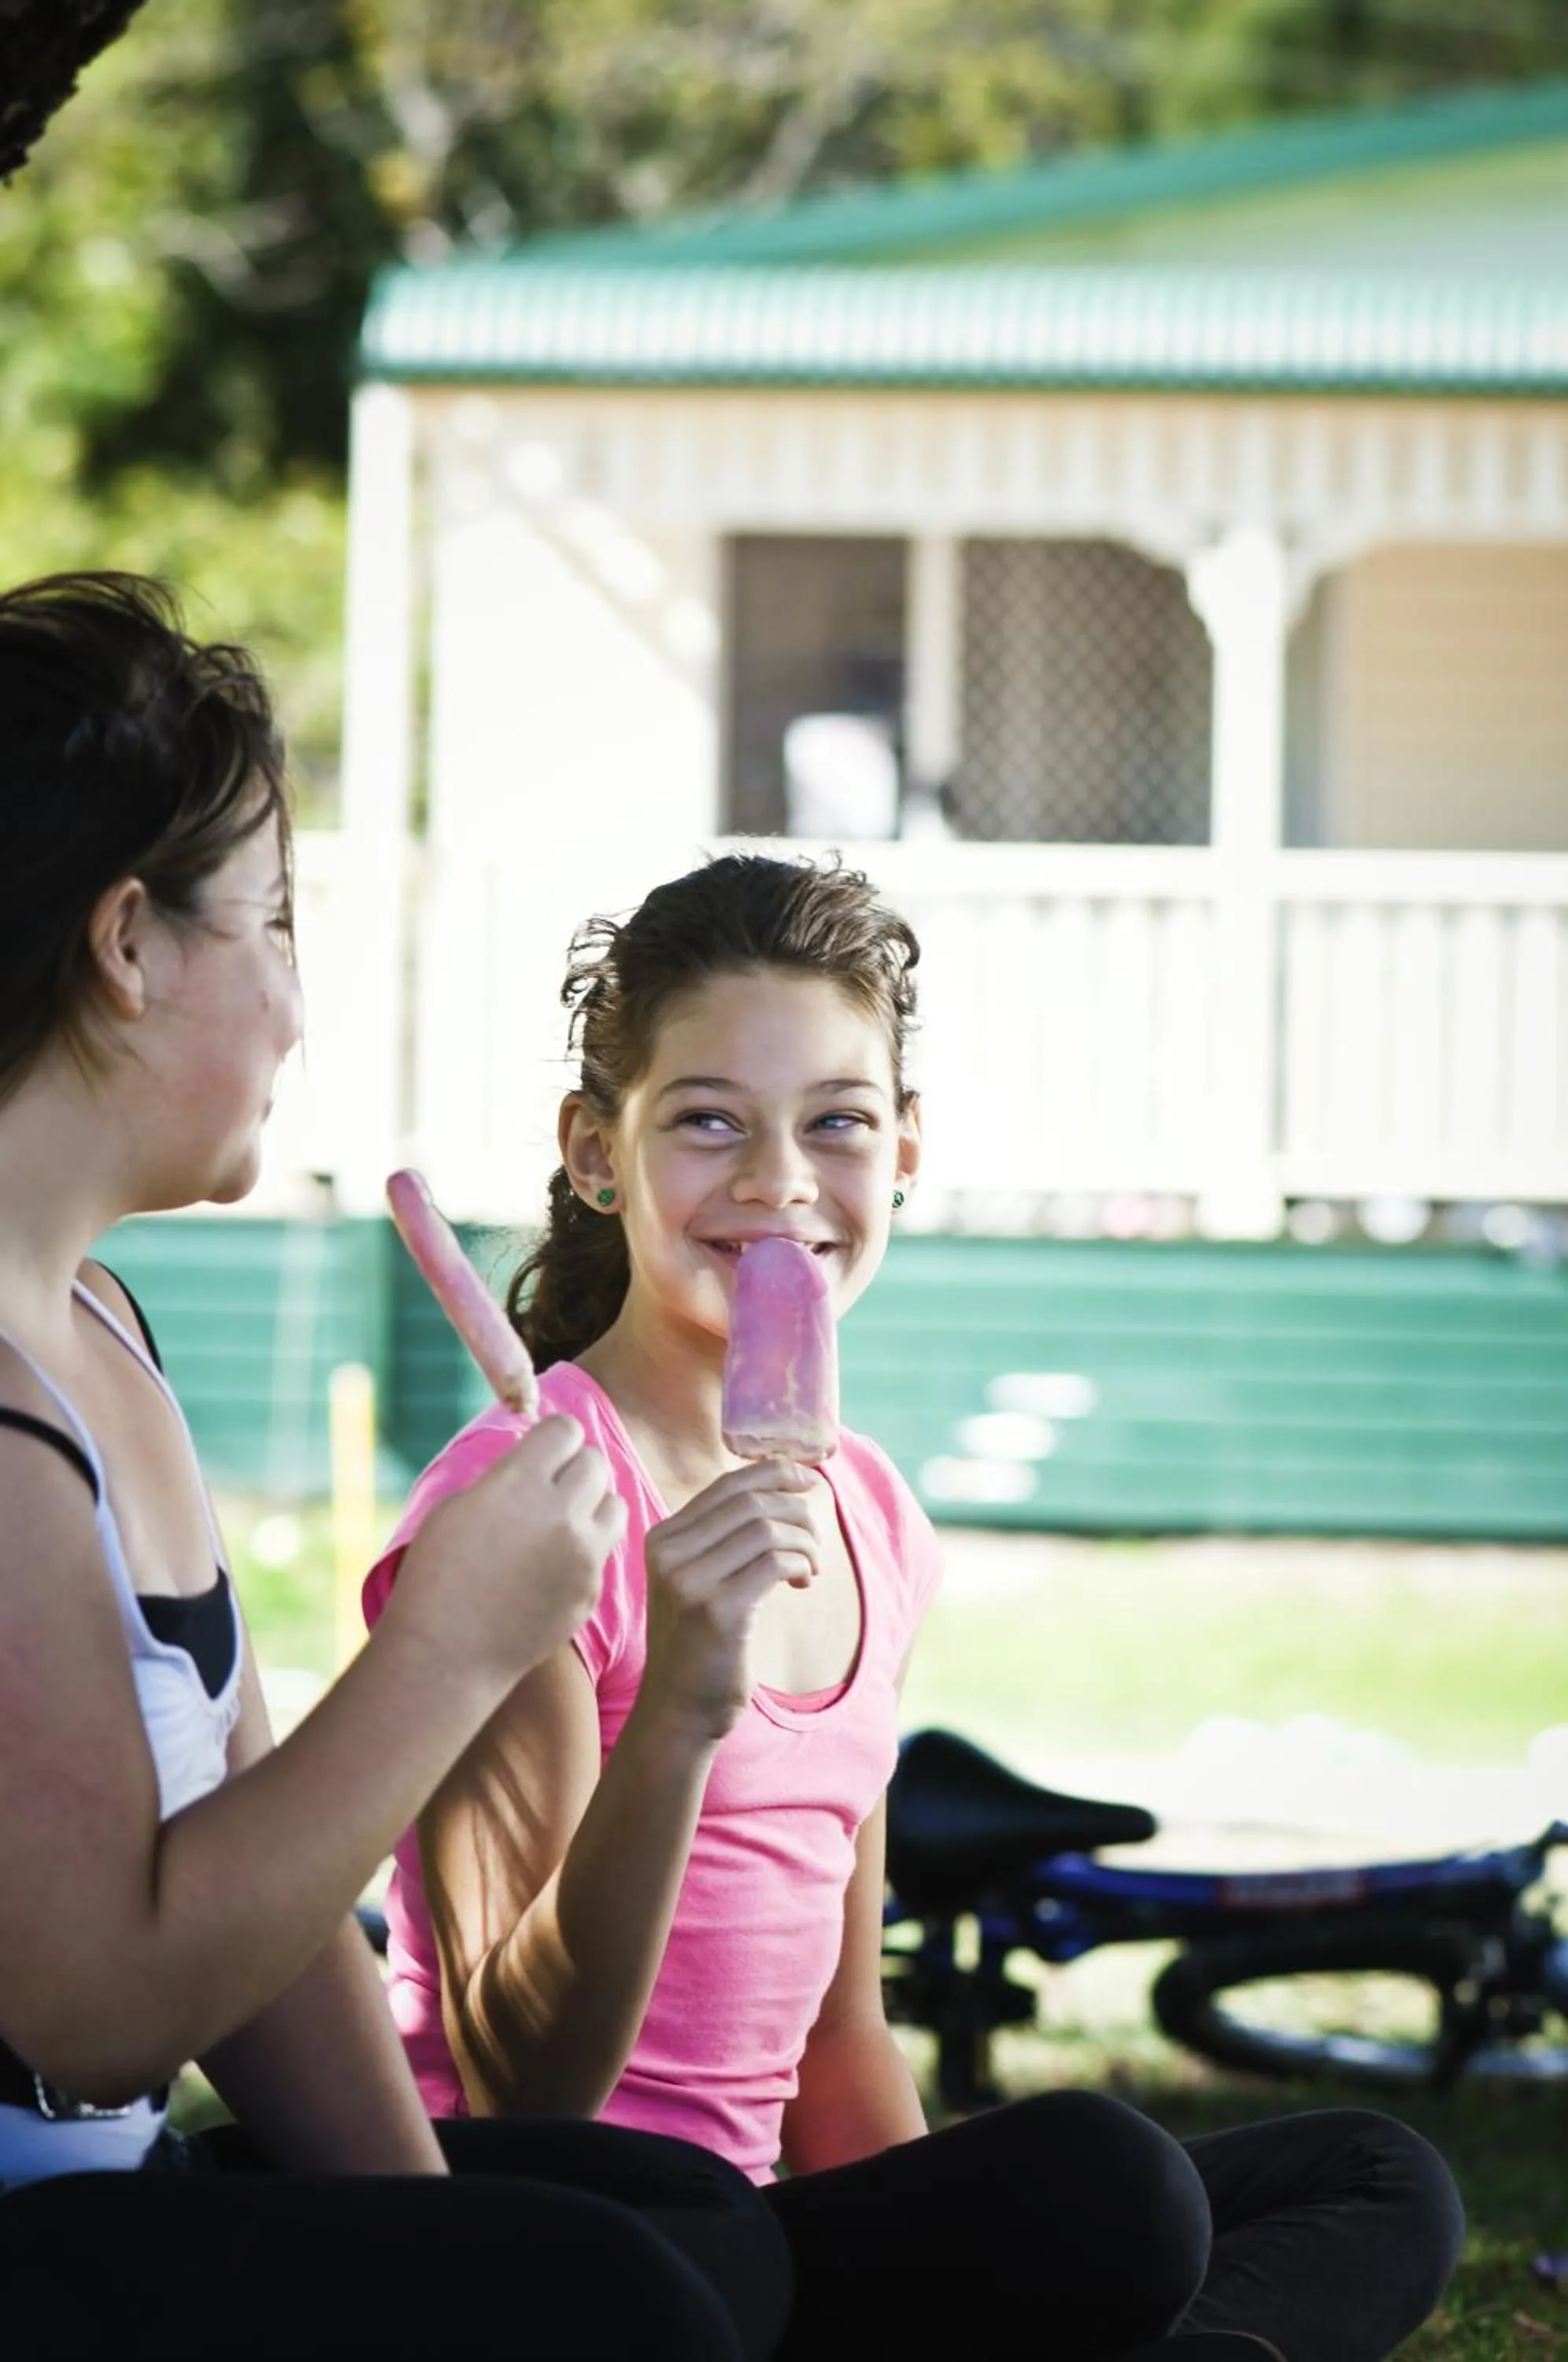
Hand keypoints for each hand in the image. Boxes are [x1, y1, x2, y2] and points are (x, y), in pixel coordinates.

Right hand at [391, 1416, 624, 1691]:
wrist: (447, 1654)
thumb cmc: (437, 1576)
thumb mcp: (458, 1507)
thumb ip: (507, 1476)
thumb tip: (537, 1458)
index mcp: (519, 1483)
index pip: (567, 1430)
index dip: (552, 1438)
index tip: (540, 1453)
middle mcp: (560, 1513)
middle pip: (596, 1462)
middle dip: (574, 1467)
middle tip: (550, 1487)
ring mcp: (583, 1554)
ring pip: (615, 1503)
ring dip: (592, 1504)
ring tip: (562, 1521)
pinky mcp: (592, 1589)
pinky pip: (605, 1549)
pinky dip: (587, 1549)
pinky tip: (554, 1565)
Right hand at [636, 1460, 818, 1745]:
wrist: (678, 1711)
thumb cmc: (699, 1645)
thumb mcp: (698, 1580)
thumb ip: (721, 1539)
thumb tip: (777, 1487)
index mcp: (663, 1538)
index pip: (727, 1485)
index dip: (774, 1472)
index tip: (807, 1479)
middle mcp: (669, 1553)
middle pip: (751, 1501)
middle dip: (796, 1510)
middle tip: (815, 1538)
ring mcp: (689, 1581)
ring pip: (766, 1528)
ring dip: (804, 1541)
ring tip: (811, 1566)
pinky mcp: (717, 1610)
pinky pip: (775, 1562)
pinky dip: (801, 1563)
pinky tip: (803, 1580)